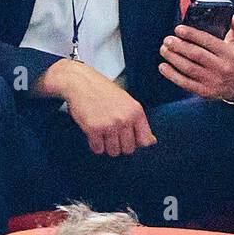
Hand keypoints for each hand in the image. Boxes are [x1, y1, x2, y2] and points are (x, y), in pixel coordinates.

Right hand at [40, 59, 155, 156]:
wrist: (81, 83)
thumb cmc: (104, 92)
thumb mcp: (127, 102)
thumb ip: (138, 121)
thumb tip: (152, 142)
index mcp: (136, 111)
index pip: (145, 141)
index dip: (137, 144)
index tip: (129, 140)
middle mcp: (125, 119)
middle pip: (129, 149)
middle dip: (121, 146)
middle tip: (113, 136)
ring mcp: (109, 125)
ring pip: (113, 151)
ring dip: (107, 147)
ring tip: (103, 134)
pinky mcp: (93, 129)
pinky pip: (98, 149)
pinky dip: (95, 145)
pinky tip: (94, 134)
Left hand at [159, 13, 233, 100]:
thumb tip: (233, 16)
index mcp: (230, 53)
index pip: (208, 41)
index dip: (191, 34)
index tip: (178, 29)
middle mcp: (222, 67)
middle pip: (196, 55)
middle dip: (179, 46)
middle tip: (167, 40)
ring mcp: (213, 81)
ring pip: (188, 68)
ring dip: (173, 58)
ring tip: (164, 49)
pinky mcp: (204, 91)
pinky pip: (185, 83)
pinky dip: (172, 75)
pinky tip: (163, 66)